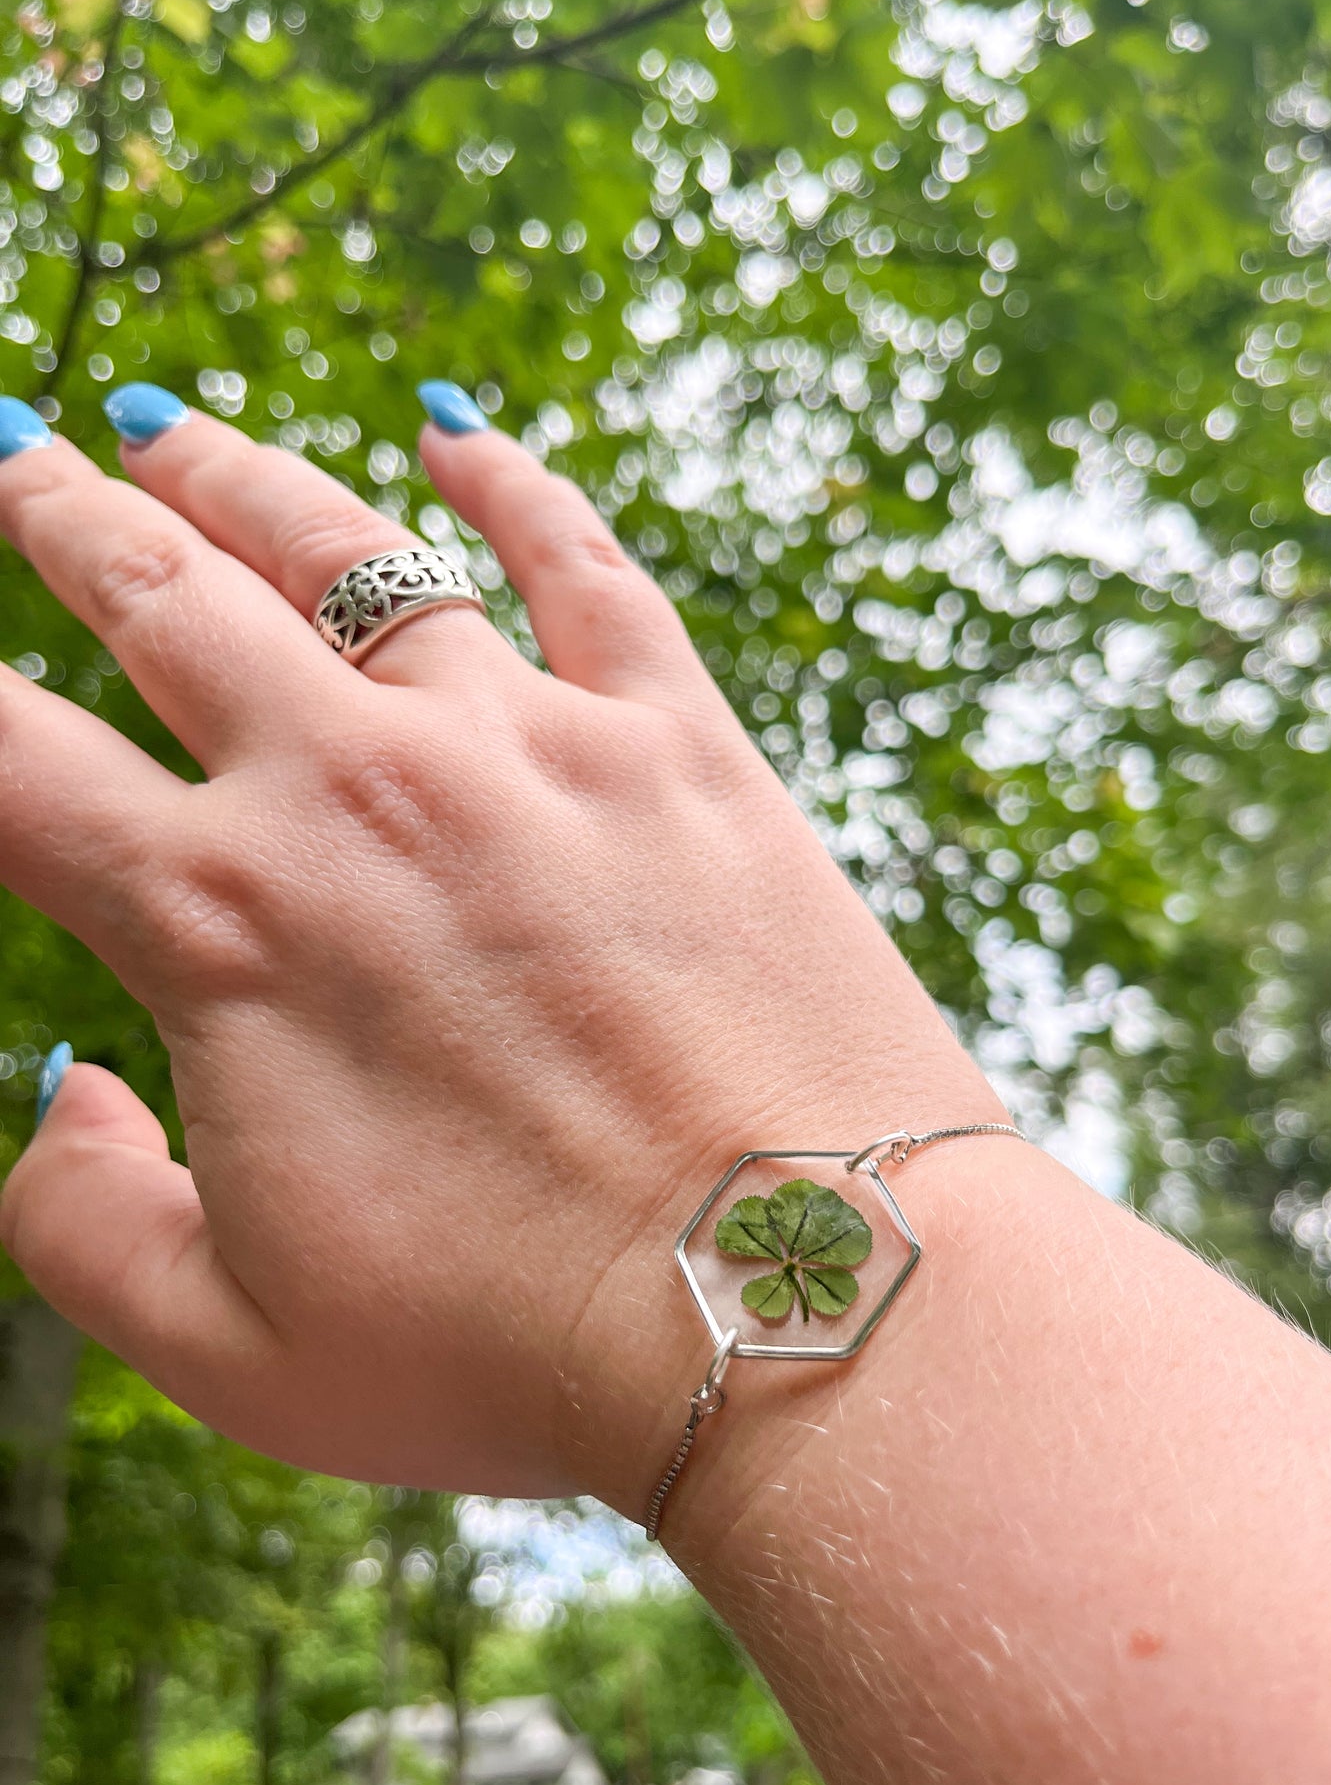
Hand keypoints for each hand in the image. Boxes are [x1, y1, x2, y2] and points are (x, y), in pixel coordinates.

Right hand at [0, 383, 993, 1512]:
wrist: (798, 1306)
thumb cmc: (520, 1349)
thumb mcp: (237, 1353)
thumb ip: (79, 1227)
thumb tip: (59, 1093)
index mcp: (226, 926)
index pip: (14, 759)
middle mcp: (361, 793)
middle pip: (164, 594)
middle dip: (60, 516)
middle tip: (15, 457)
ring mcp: (531, 745)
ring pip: (350, 552)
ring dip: (241, 478)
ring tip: (169, 431)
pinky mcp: (681, 744)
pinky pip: (584, 566)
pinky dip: (515, 489)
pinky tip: (462, 442)